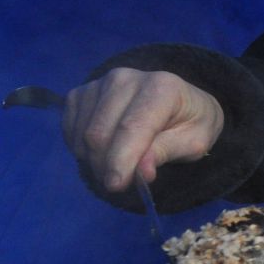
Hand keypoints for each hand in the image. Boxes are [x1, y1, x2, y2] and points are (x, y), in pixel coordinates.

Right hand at [63, 68, 223, 193]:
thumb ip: (167, 152)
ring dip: (93, 161)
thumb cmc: (191, 123)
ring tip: (114, 169)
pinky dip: (81, 149)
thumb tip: (142, 172)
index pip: (131, 128)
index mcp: (161, 87)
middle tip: (118, 184)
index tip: (116, 185)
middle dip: (105, 166)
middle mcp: (125, 78)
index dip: (120, 160)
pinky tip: (101, 153)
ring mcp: (99, 83)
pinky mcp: (82, 92)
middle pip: (99, 132)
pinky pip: (70, 128)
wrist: (180, 102)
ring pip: (82, 133)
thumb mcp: (193, 142)